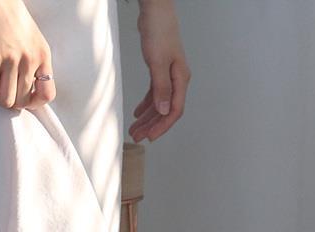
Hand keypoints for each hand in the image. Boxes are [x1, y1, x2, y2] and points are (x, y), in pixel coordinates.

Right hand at [0, 0, 55, 110]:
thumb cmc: (10, 16)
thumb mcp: (32, 38)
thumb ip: (33, 60)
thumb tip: (27, 88)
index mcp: (42, 55)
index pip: (47, 94)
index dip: (35, 103)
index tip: (23, 99)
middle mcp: (29, 59)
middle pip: (22, 101)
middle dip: (10, 102)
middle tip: (0, 93)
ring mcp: (11, 59)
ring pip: (6, 101)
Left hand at [128, 0, 190, 141]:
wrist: (155, 11)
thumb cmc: (160, 31)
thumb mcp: (158, 63)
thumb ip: (161, 88)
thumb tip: (164, 111)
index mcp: (180, 79)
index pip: (174, 110)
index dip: (162, 126)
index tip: (150, 137)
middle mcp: (176, 80)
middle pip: (165, 110)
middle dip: (152, 125)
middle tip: (137, 137)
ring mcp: (168, 75)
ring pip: (159, 103)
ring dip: (147, 117)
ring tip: (134, 129)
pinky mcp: (160, 70)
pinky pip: (154, 93)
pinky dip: (146, 104)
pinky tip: (138, 113)